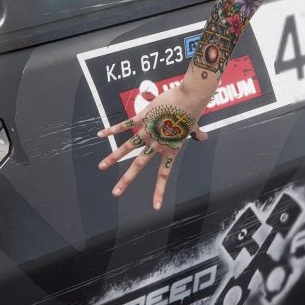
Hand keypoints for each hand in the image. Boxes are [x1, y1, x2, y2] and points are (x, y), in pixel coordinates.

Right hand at [95, 88, 210, 209]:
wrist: (189, 98)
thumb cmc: (193, 111)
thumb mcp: (194, 126)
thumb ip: (197, 134)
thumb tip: (204, 138)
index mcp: (170, 149)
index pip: (163, 175)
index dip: (159, 191)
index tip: (154, 206)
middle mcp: (157, 143)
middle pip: (139, 165)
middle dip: (126, 180)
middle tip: (116, 192)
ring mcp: (148, 131)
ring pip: (127, 148)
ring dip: (113, 157)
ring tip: (102, 167)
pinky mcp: (143, 118)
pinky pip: (124, 125)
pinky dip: (111, 130)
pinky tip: (100, 135)